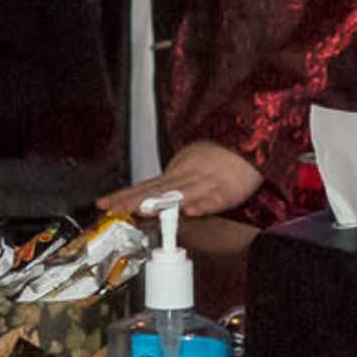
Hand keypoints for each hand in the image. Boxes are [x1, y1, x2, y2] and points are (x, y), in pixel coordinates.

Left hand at [100, 139, 261, 220]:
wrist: (251, 144)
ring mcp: (208, 182)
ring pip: (181, 194)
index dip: (125, 195)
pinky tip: (190, 212)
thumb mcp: (189, 169)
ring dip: (161, 203)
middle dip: (133, 200)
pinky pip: (215, 199)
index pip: (146, 185)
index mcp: (177, 172)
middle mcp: (188, 175)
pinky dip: (203, 205)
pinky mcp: (229, 190)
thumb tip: (144, 203)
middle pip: (157, 190)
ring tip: (142, 211)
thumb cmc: (220, 160)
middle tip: (113, 208)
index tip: (105, 203)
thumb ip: (169, 188)